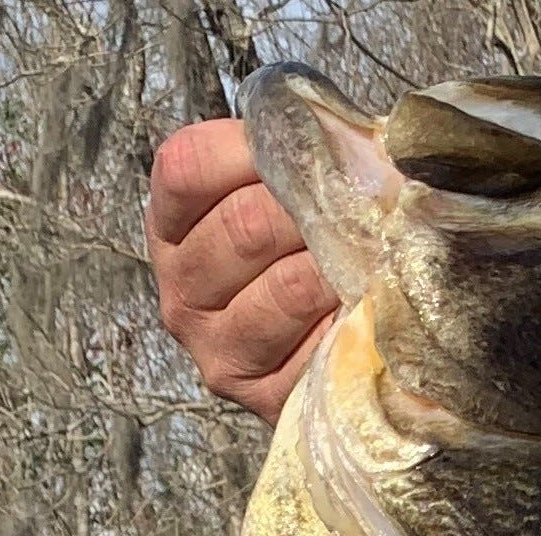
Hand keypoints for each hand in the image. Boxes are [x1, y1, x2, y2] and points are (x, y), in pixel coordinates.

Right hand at [148, 118, 337, 421]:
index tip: (304, 149)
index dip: (252, 149)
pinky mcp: (263, 395)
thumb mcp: (285, 189)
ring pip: (286, 286)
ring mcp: (216, 347)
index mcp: (171, 225)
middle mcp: (180, 289)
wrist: (337, 347)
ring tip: (369, 255)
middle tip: (359, 208)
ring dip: (341, 265)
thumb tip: (341, 136)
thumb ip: (293, 153)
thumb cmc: (309, 249)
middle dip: (315, 209)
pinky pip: (318, 341)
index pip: (186, 167)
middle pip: (244, 225)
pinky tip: (367, 304)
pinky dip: (354, 316)